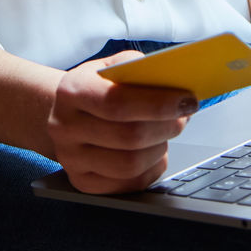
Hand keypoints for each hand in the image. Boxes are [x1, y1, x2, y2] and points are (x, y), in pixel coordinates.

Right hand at [47, 50, 197, 192]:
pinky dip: (152, 168)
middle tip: (184, 116)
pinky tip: (156, 151)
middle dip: (167, 126)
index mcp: (72, 91)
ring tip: (168, 131)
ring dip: (161, 148)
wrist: (63, 112)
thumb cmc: (95, 86)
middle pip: (129, 136)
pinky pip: (129, 184)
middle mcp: (66, 128)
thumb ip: (137, 68)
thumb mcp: (109, 66)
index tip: (187, 100)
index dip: (158, 104)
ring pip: (131, 164)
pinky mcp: (84, 182)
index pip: (118, 103)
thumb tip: (173, 78)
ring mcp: (72, 159)